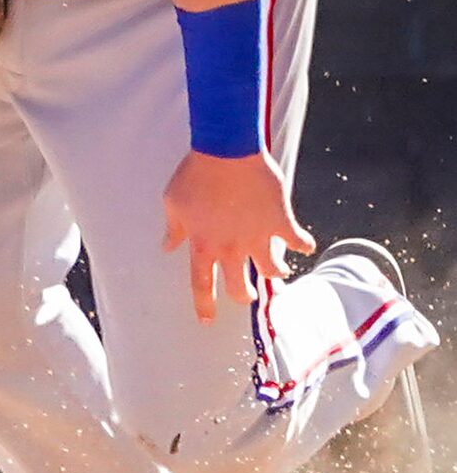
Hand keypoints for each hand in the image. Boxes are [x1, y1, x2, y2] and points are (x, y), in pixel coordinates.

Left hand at [162, 148, 315, 324]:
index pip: (201, 284)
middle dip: (244, 295)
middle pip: (239, 286)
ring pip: (273, 271)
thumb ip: (174, 229)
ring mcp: (258, 236)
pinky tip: (304, 244)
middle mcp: (231, 247)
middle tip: (247, 295)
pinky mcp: (280, 221)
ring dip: (276, 273)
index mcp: (202, 244)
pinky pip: (298, 240)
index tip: (206, 321)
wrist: (227, 151)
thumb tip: (167, 247)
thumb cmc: (195, 174)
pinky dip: (303, 244)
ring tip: (278, 271)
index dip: (204, 305)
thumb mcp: (173, 202)